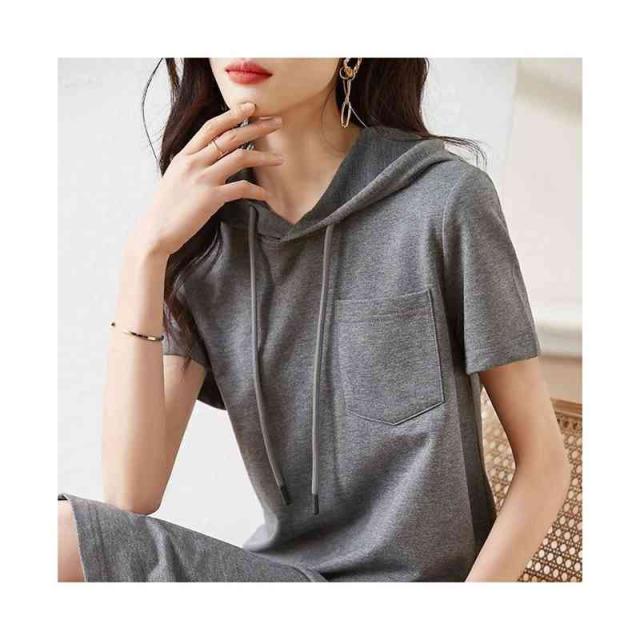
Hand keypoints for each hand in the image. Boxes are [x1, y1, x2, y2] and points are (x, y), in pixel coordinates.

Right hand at [130, 102, 282, 256]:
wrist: (155, 232)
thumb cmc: (166, 209)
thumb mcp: (175, 178)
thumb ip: (192, 166)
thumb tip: (209, 160)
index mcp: (184, 156)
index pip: (211, 126)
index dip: (232, 114)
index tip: (251, 107)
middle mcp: (194, 162)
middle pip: (231, 136)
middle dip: (256, 127)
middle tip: (276, 122)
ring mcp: (203, 179)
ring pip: (240, 157)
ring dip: (264, 156)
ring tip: (280, 159)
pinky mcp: (211, 198)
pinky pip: (241, 189)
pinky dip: (256, 191)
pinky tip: (265, 195)